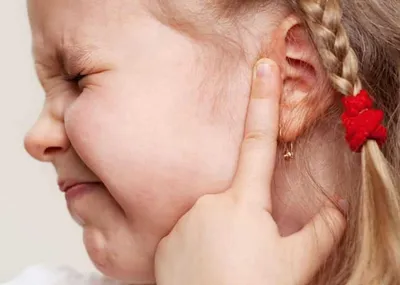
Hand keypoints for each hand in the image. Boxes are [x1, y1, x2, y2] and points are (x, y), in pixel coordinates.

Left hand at [154, 59, 345, 284]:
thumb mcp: (297, 263)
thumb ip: (321, 231)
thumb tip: (337, 209)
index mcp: (243, 200)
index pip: (259, 139)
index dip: (263, 99)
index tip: (263, 66)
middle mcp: (209, 202)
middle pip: (236, 199)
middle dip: (246, 219)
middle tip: (249, 256)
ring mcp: (183, 221)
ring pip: (211, 218)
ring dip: (223, 235)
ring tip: (228, 267)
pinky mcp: (165, 241)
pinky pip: (187, 235)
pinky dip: (199, 248)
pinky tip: (206, 270)